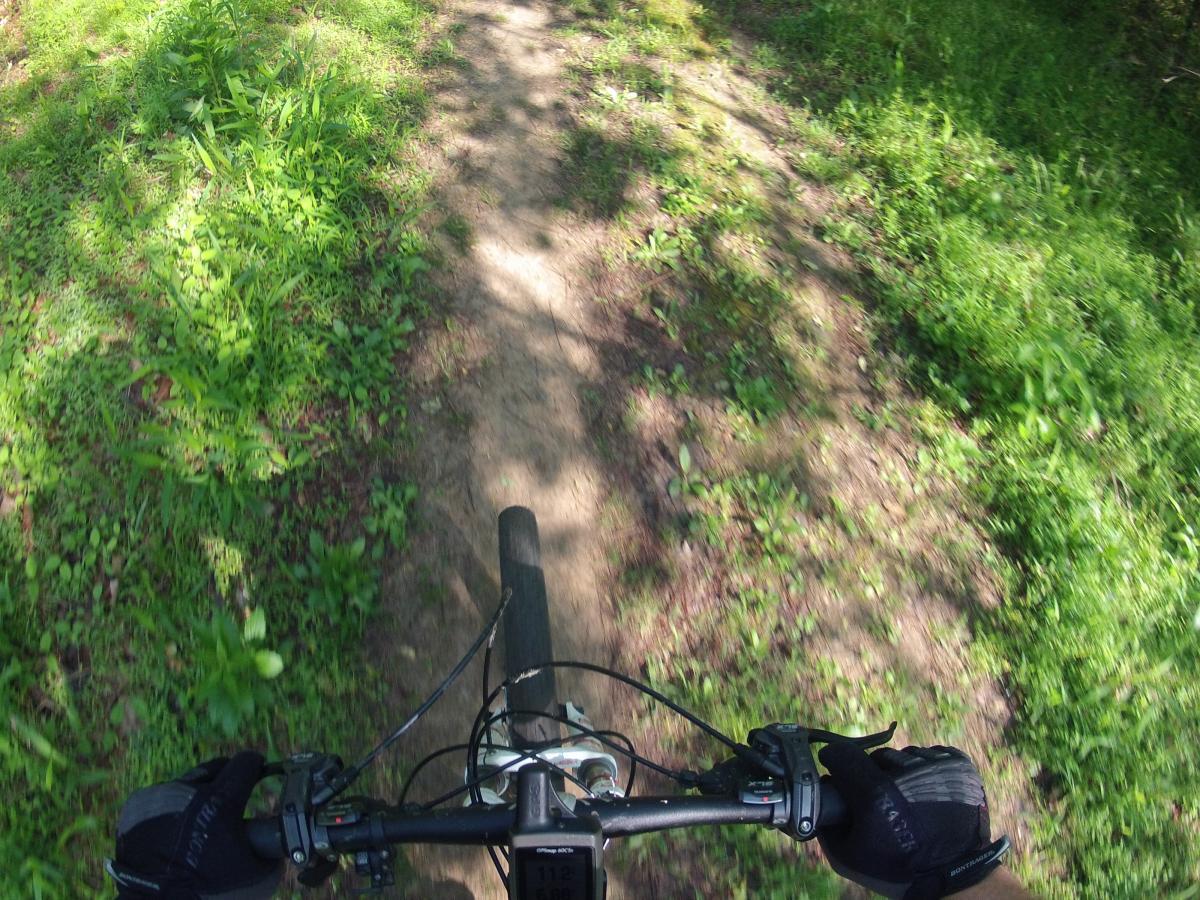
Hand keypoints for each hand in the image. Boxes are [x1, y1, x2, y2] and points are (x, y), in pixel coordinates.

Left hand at [107, 751, 281, 898]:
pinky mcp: (136, 807)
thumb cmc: (210, 892)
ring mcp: (157, 798)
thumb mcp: (256, 872)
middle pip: (215, 767)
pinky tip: (175, 830)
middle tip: (231, 800)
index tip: (259, 772)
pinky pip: (161, 797)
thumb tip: (278, 829)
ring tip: (199, 821)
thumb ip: (271, 842)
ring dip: (197, 794)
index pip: (246, 761)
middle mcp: (186, 792)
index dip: (256, 767)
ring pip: (187, 782)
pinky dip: (172, 808)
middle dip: (227, 779)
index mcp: (218, 802)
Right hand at [818, 743, 1008, 898]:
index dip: (834, 761)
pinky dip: (927, 771)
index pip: (843, 755)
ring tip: (908, 800)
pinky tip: (928, 794)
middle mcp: (908, 776)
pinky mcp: (960, 766)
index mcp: (877, 796)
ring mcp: (938, 769)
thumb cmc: (897, 868)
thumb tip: (817, 793)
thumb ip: (825, 823)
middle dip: (872, 773)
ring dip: (901, 773)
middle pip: (876, 757)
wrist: (953, 877)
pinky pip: (931, 756)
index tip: (835, 767)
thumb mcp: (848, 857)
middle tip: (880, 799)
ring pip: (906, 756)